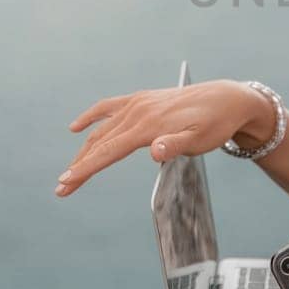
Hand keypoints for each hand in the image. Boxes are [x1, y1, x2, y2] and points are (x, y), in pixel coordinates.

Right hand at [55, 79, 273, 196]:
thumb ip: (176, 146)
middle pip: (100, 143)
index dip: (86, 169)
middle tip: (61, 189)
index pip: (109, 151)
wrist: (227, 99)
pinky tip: (76, 127)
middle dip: (79, 166)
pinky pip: (108, 107)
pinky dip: (91, 117)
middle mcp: (137, 112)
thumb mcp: (200, 139)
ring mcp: (137, 104)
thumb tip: (156, 151)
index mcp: (148, 126)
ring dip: (83, 150)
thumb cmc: (215, 124)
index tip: (66, 183)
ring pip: (101, 129)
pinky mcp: (141, 100)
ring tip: (70, 171)